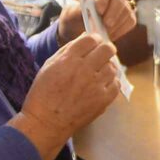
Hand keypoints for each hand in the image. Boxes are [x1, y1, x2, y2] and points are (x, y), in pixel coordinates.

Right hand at [11, 30, 122, 153]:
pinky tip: (101, 85)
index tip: (94, 44)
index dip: (94, 39)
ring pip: (113, 66)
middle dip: (105, 50)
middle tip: (101, 56)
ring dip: (107, 67)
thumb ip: (68, 50)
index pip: (91, 39)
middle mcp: (84, 69)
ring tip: (98, 74)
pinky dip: (111, 82)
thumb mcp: (49, 66)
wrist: (46, 122)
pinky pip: (116, 83)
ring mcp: (96, 85)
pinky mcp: (103, 99)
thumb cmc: (43, 94)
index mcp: (69, 59)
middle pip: (107, 49)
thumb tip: (85, 37)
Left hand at [56, 0, 137, 43]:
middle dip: (113, 12)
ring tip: (105, 33)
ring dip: (116, 23)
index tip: (98, 10)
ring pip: (126, 10)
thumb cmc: (74, 18)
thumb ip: (76, 11)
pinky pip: (130, 21)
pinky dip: (121, 29)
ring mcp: (122, 4)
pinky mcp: (128, 16)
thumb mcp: (69, 14)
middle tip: (105, 24)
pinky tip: (110, 35)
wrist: (79, 29)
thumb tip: (87, 11)